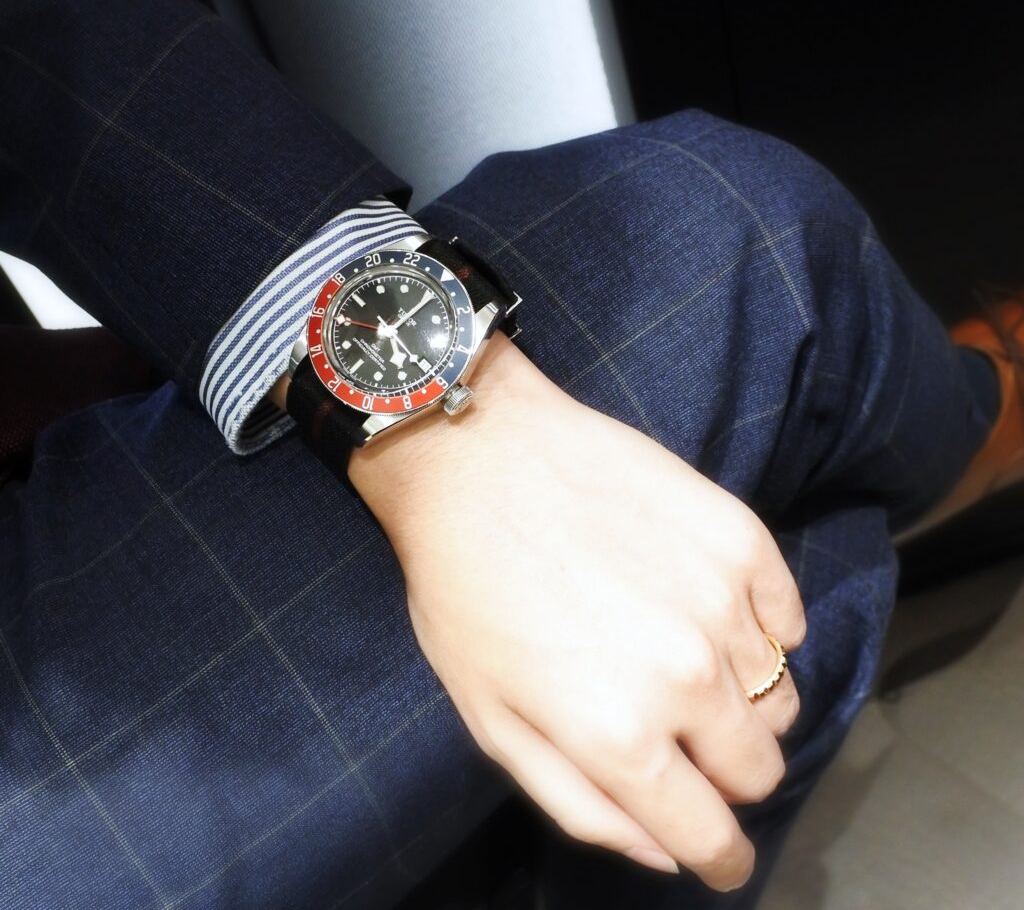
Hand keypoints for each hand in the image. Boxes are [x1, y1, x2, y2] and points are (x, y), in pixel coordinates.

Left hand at [349, 333, 805, 890]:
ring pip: (780, 697)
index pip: (712, 838)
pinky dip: (758, 630)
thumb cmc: (466, 588)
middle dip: (725, 774)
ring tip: (678, 655)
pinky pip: (789, 621)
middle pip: (761, 769)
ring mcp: (723, 601)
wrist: (479, 456)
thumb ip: (581, 805)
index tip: (716, 849)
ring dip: (740, 699)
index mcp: (619, 736)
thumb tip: (663, 853)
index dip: (718, 855)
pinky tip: (702, 604)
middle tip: (677, 733)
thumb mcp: (491, 719)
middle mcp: (686, 677)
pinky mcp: (741, 538)